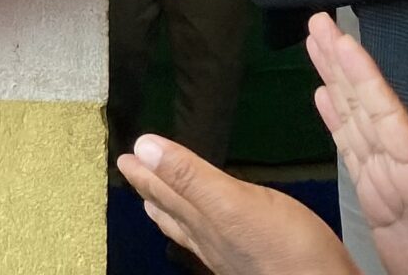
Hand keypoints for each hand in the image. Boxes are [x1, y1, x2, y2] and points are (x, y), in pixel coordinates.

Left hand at [116, 134, 356, 274]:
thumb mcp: (231, 203)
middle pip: (172, 209)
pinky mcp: (251, 260)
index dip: (144, 171)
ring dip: (170, 209)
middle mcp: (209, 238)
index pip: (163, 190)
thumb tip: (142, 148)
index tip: (125, 156)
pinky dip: (199, 226)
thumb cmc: (282, 245)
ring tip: (153, 203)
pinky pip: (212, 239)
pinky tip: (207, 232)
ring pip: (190, 227)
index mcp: (201, 219)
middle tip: (132, 171)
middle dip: (151, 187)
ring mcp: (229, 253)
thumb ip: (188, 176)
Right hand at [305, 13, 407, 274]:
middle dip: (343, 65)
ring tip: (314, 43)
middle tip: (319, 21)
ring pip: (358, 122)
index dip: (363, 78)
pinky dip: (338, 122)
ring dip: (335, 82)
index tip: (342, 40)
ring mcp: (394, 187)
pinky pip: (354, 153)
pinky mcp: (382, 207)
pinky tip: (324, 97)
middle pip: (369, 108)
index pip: (388, 118)